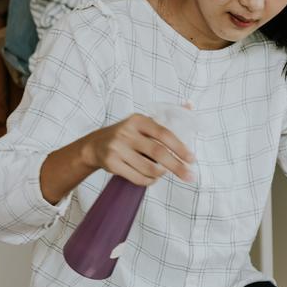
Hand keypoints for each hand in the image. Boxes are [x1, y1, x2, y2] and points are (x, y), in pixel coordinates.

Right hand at [81, 113, 195, 186]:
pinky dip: (149, 181)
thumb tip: (190, 104)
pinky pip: (137, 178)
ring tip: (162, 172)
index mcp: (138, 120)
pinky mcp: (112, 163)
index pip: (163, 133)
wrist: (94, 145)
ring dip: (160, 174)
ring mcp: (118, 148)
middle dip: (177, 166)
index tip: (192, 159)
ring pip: (148, 168)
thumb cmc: (126, 134)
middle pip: (158, 153)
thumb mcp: (142, 122)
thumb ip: (165, 117)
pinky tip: (151, 178)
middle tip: (189, 176)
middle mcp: (127, 132)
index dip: (180, 147)